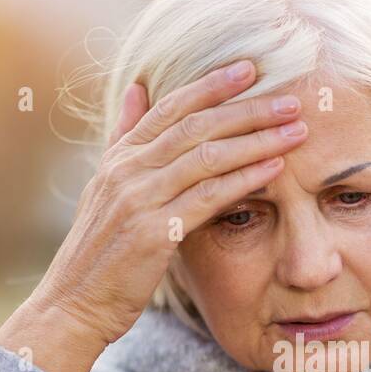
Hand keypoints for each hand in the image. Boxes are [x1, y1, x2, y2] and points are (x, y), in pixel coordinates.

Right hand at [0, 59, 308, 371]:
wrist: (74, 305)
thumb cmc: (100, 254)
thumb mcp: (106, 188)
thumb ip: (125, 138)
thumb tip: (137, 88)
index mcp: (119, 159)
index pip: (170, 107)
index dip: (210, 84)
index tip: (248, 67)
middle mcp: (127, 171)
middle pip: (195, 125)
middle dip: (246, 108)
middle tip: (290, 97)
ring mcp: (138, 199)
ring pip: (207, 156)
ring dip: (256, 139)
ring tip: (295, 129)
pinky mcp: (153, 232)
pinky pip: (208, 197)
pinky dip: (245, 179)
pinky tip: (275, 168)